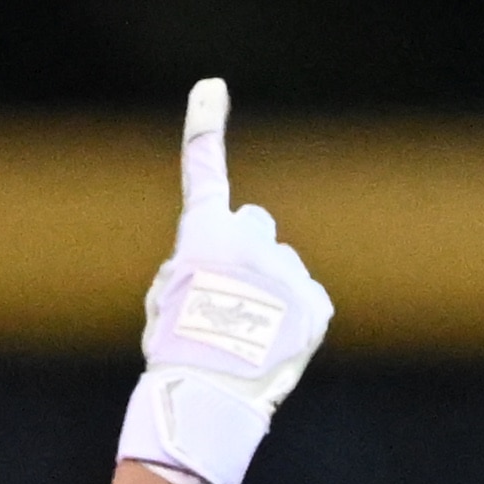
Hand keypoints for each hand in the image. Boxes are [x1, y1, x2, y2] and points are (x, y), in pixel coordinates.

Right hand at [115, 79, 336, 483]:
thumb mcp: (166, 300)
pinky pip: (308, 303)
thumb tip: (223, 267)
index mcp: (205, 235)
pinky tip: (274, 349)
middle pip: (255, 226)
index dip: (205, 128)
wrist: (211, 396)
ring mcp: (288, 271)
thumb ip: (195, 266)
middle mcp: (251, 240)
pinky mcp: (317, 304)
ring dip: (270, 293)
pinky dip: (295, 322)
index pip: (203, 171)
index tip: (211, 86)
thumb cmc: (176, 354)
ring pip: (282, 270)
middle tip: (231, 299)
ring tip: (250, 337)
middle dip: (247, 252)